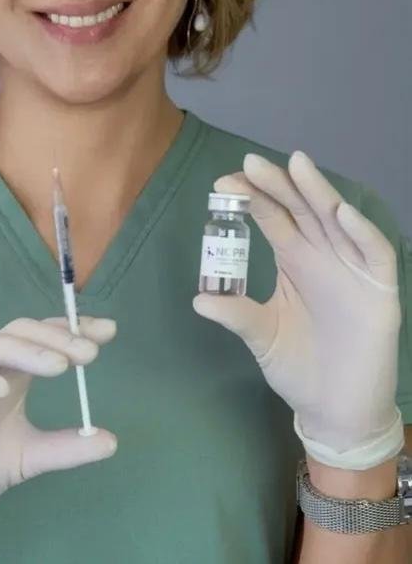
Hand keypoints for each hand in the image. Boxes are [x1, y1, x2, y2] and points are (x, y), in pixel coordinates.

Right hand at [0, 315, 117, 535]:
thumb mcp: (29, 457)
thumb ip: (65, 448)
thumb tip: (112, 441)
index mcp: (12, 376)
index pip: (44, 340)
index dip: (73, 331)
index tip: (108, 332)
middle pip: (20, 334)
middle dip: (55, 338)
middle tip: (88, 353)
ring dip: (25, 351)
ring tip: (58, 367)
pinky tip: (2, 388)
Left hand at [192, 150, 401, 466]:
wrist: (334, 411)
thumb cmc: (298, 367)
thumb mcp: (261, 336)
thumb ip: (237, 315)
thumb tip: (198, 299)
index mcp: (293, 259)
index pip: (272, 216)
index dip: (252, 197)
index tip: (223, 184)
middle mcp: (321, 255)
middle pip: (301, 210)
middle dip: (279, 185)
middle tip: (251, 164)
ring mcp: (351, 269)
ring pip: (337, 221)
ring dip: (319, 193)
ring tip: (298, 165)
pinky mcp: (378, 290)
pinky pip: (374, 254)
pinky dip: (361, 233)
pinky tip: (342, 213)